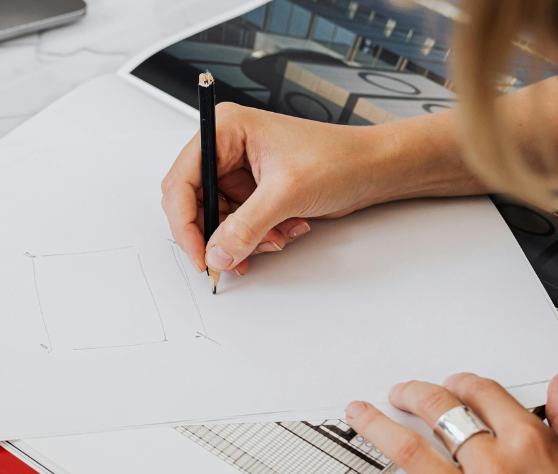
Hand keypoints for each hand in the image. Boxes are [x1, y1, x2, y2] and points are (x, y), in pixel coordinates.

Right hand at [160, 103, 393, 274]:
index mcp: (226, 130)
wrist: (375, 168)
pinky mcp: (251, 189)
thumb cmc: (340, 158)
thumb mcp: (287, 193)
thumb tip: (216, 253)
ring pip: (215, 218)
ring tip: (273, 238)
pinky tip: (282, 232)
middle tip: (228, 258)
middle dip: (214, 233)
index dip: (185, 222)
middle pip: (193, 202)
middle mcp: (227, 147)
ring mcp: (238, 170)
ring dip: (241, 238)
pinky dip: (254, 237)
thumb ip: (245, 227)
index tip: (198, 253)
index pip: (182, 180)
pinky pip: (235, 224)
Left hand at [306, 374, 557, 473]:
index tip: (451, 385)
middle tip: (398, 393)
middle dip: (413, 394)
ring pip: (409, 453)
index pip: (482, 395)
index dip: (460, 384)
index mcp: (530, 447)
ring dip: (375, 427)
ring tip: (358, 414)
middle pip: (440, 414)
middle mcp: (495, 472)